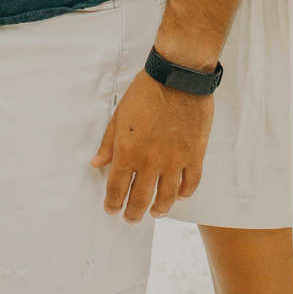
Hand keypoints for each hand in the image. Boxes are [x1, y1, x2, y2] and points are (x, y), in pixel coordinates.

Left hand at [90, 69, 213, 220]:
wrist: (178, 75)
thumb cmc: (146, 91)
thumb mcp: (120, 114)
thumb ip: (109, 142)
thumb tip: (97, 163)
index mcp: (128, 151)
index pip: (116, 189)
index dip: (112, 204)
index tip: (111, 209)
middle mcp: (150, 161)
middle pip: (139, 200)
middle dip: (132, 213)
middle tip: (130, 217)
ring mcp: (175, 160)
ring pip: (166, 198)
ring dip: (158, 209)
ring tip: (154, 211)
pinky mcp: (195, 155)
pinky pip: (190, 184)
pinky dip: (183, 194)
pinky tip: (178, 195)